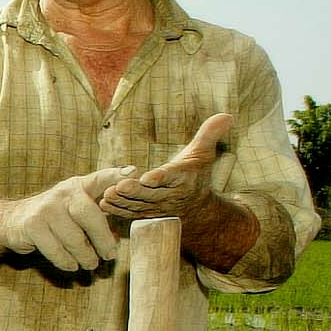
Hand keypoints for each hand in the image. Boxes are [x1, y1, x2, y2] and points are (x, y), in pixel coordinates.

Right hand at [0, 166, 134, 271]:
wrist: (12, 220)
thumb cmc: (54, 218)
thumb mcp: (74, 210)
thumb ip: (97, 219)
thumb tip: (116, 240)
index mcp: (78, 186)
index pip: (101, 178)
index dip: (117, 175)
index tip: (134, 173)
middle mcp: (63, 193)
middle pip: (89, 214)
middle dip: (102, 239)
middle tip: (110, 256)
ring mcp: (46, 209)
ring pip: (73, 238)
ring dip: (85, 256)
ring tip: (90, 264)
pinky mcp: (32, 226)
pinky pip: (56, 250)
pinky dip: (66, 261)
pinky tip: (72, 266)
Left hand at [101, 113, 231, 222]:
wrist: (197, 209)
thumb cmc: (196, 175)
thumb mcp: (204, 154)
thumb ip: (210, 134)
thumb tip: (226, 115)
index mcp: (183, 179)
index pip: (172, 177)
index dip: (161, 177)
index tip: (149, 177)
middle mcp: (170, 196)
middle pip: (151, 194)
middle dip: (135, 191)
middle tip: (120, 185)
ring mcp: (156, 208)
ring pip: (138, 205)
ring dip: (122, 201)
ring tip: (108, 194)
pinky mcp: (145, 215)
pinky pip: (130, 214)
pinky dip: (117, 211)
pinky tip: (103, 204)